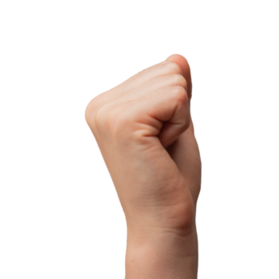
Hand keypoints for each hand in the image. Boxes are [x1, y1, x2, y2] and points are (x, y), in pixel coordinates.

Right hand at [82, 53, 201, 232]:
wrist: (162, 221)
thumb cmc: (170, 180)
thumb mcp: (175, 124)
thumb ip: (174, 90)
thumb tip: (178, 57)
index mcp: (103, 105)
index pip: (161, 70)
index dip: (175, 108)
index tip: (157, 142)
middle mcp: (98, 106)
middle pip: (167, 70)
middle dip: (178, 110)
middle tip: (159, 148)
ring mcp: (106, 112)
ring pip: (173, 81)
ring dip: (179, 118)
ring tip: (159, 150)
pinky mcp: (122, 121)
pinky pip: (176, 97)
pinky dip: (181, 124)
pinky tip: (160, 149)